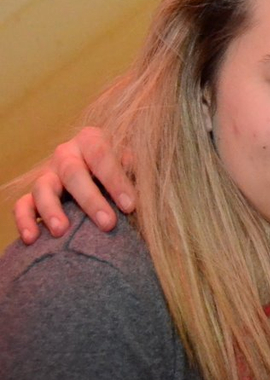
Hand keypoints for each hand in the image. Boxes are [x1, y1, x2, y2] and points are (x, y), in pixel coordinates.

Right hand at [13, 127, 135, 243]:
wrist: (104, 175)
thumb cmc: (125, 170)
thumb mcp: (134, 164)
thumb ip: (136, 169)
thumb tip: (138, 178)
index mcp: (92, 140)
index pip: (101, 155)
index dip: (116, 180)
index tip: (130, 206)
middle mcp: (66, 154)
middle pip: (73, 172)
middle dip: (91, 199)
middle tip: (107, 224)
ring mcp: (48, 174)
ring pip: (42, 187)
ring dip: (51, 209)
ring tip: (61, 231)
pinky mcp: (34, 195)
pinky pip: (22, 205)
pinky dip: (24, 221)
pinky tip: (31, 238)